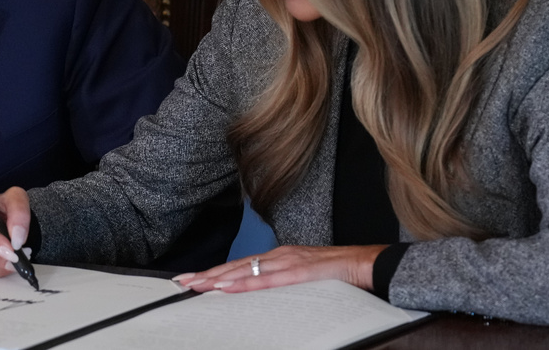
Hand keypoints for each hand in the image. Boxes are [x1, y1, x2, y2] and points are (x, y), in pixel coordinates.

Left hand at [173, 244, 386, 293]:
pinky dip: (246, 282)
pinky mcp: (299, 271)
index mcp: (278, 258)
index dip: (214, 273)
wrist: (367, 264)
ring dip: (219, 278)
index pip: (239, 266)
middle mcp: (278, 256)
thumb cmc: (338, 273)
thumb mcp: (303, 278)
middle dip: (207, 274)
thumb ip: (282, 282)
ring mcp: (288, 262)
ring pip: (246, 270)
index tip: (192, 280)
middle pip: (235, 266)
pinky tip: (229, 286)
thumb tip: (261, 293)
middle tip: (181, 282)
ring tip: (197, 285)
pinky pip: (268, 279)